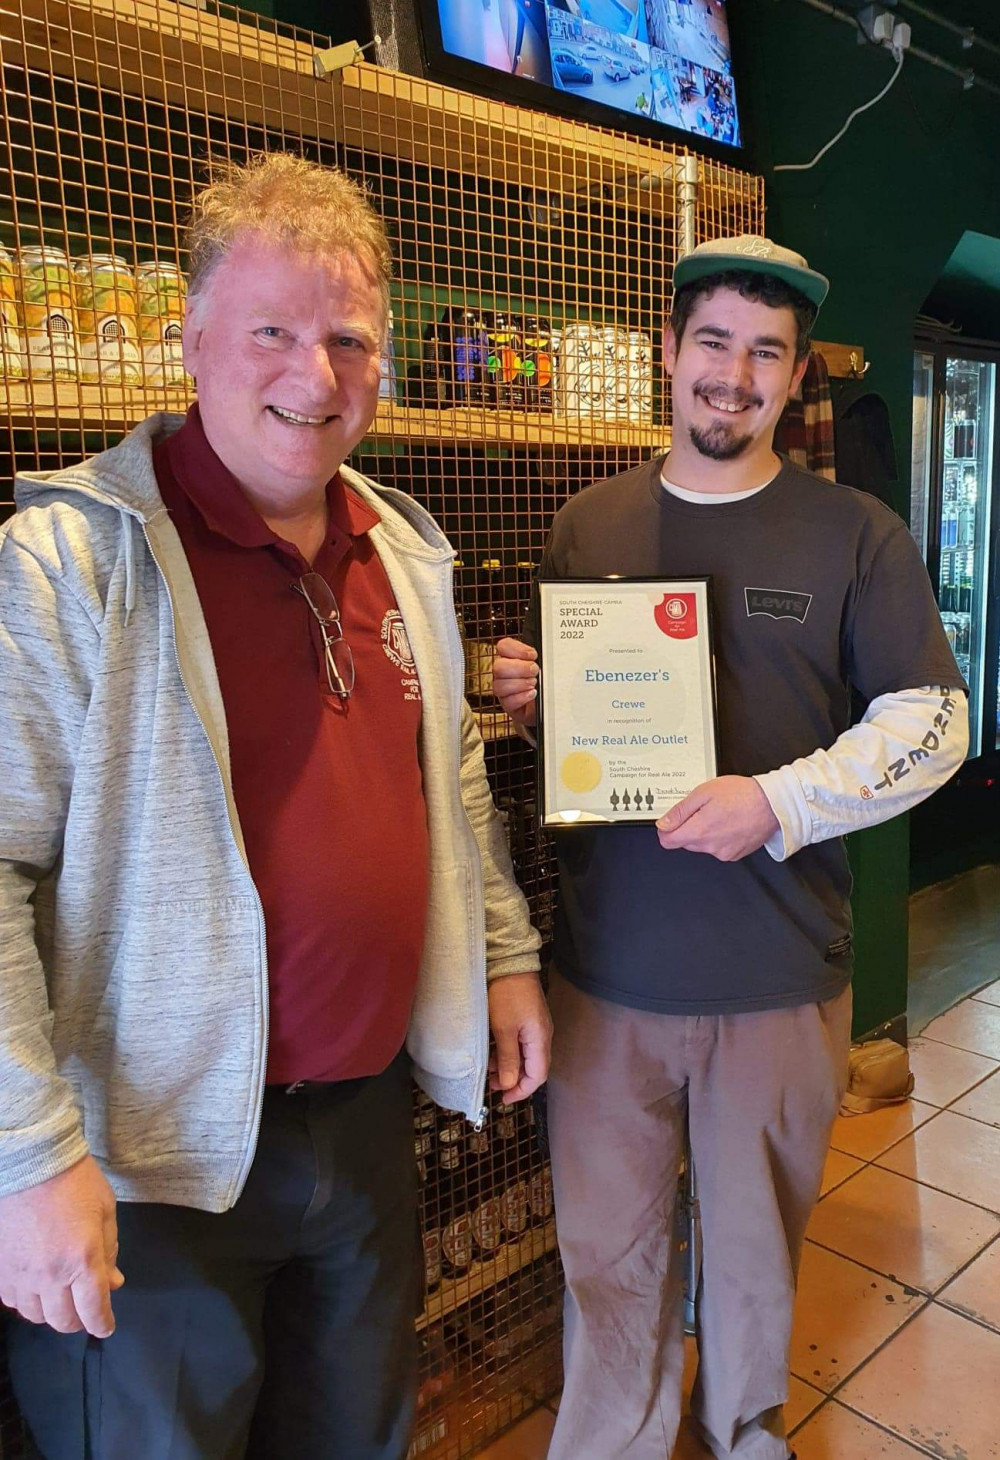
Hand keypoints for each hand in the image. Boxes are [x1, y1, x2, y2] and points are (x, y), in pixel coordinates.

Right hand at [0, 1155, 123, 1337]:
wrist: (31, 1162)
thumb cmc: (75, 1181)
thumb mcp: (105, 1211)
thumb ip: (109, 1251)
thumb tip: (113, 1282)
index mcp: (82, 1259)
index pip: (93, 1310)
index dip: (102, 1324)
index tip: (106, 1326)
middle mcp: (50, 1274)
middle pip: (64, 1320)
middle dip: (80, 1320)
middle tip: (86, 1309)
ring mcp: (22, 1274)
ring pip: (36, 1316)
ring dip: (52, 1312)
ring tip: (62, 1297)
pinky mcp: (1, 1270)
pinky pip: (13, 1302)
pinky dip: (28, 1302)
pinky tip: (37, 1287)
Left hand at [488, 972, 552, 1103]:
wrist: (509, 962)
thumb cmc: (506, 994)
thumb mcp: (503, 1029)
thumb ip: (509, 1058)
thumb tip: (510, 1084)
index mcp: (540, 1040)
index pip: (537, 1076)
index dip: (521, 1090)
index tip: (503, 1098)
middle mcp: (542, 1035)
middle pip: (532, 1068)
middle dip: (513, 1080)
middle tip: (492, 1085)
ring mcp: (535, 1027)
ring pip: (525, 1056)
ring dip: (509, 1066)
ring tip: (489, 1070)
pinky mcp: (527, 1019)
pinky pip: (521, 1044)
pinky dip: (508, 1053)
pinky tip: (493, 1053)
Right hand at [492, 638, 537, 726]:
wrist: (548, 703)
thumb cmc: (545, 683)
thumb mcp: (545, 666)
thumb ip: (542, 658)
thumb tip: (543, 656)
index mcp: (511, 658)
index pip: (503, 646)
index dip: (516, 649)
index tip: (532, 655)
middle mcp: (504, 673)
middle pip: (498, 667)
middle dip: (519, 668)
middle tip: (535, 670)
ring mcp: (504, 690)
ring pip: (500, 685)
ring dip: (520, 684)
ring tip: (534, 684)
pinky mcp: (508, 705)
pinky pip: (508, 701)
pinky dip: (522, 697)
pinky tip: (532, 694)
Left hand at [656, 776, 779, 861]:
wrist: (773, 804)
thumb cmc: (742, 795)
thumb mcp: (704, 792)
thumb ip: (680, 811)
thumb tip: (664, 824)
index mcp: (699, 831)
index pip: (667, 841)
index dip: (666, 829)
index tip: (671, 821)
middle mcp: (710, 846)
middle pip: (685, 842)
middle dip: (689, 827)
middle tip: (704, 810)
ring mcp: (723, 853)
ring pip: (702, 845)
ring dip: (705, 832)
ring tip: (721, 814)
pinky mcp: (735, 855)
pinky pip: (718, 848)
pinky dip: (720, 837)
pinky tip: (730, 823)